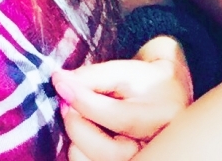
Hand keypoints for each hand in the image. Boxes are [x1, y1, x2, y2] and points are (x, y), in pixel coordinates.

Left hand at [53, 37, 192, 160]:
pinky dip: (77, 148)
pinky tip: (85, 132)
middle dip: (78, 123)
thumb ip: (94, 75)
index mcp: (160, 119)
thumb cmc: (142, 81)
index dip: (85, 101)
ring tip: (82, 116)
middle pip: (107, 152)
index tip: (60, 82)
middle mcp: (154, 150)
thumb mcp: (123, 70)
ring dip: (76, 137)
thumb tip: (60, 81)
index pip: (120, 118)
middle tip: (68, 101)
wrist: (162, 98)